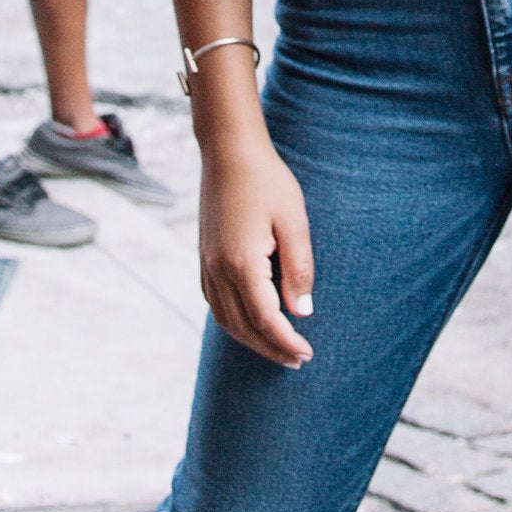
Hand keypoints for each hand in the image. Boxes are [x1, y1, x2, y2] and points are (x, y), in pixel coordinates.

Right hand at [196, 125, 316, 366]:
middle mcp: (219, 271)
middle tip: (297, 360)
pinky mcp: (204, 257)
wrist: (229, 152)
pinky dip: (233, 322)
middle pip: (244, 328)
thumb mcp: (294, 223)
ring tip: (277, 348)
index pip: (266, 320)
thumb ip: (298, 270)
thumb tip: (301, 312)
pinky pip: (215, 303)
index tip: (307, 354)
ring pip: (226, 320)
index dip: (287, 342)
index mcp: (243, 265)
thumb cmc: (267, 181)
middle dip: (271, 349)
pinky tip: (250, 322)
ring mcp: (207, 265)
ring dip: (251, 340)